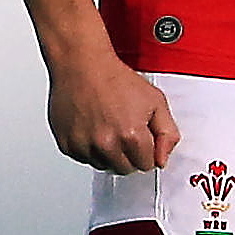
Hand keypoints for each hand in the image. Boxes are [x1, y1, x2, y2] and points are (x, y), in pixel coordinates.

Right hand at [47, 55, 180, 174]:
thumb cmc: (115, 79)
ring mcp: (84, 145)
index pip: (146, 165)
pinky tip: (91, 127)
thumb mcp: (155, 101)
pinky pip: (83, 158)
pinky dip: (88, 148)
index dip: (146, 150)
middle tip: (123, 130)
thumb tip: (162, 159)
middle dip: (128, 154)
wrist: (82, 65)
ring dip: (107, 152)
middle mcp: (106, 144)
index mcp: (130, 136)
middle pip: (124, 169)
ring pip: (103, 165)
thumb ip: (167, 134)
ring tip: (106, 126)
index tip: (140, 136)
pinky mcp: (67, 144)